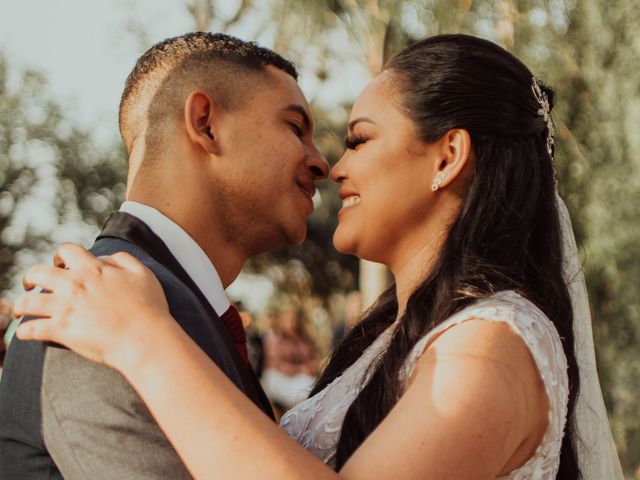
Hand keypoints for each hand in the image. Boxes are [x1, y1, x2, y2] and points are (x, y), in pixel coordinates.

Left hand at [13, 243, 171, 368]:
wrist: (145, 339)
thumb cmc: (149, 308)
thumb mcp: (144, 274)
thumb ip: (123, 260)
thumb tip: (105, 258)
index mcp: (93, 270)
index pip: (67, 251)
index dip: (60, 256)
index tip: (60, 264)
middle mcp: (75, 285)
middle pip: (38, 273)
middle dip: (31, 277)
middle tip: (31, 285)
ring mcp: (65, 308)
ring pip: (27, 302)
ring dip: (20, 305)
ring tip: (20, 310)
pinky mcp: (61, 332)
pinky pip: (30, 330)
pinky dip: (23, 332)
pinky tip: (24, 334)